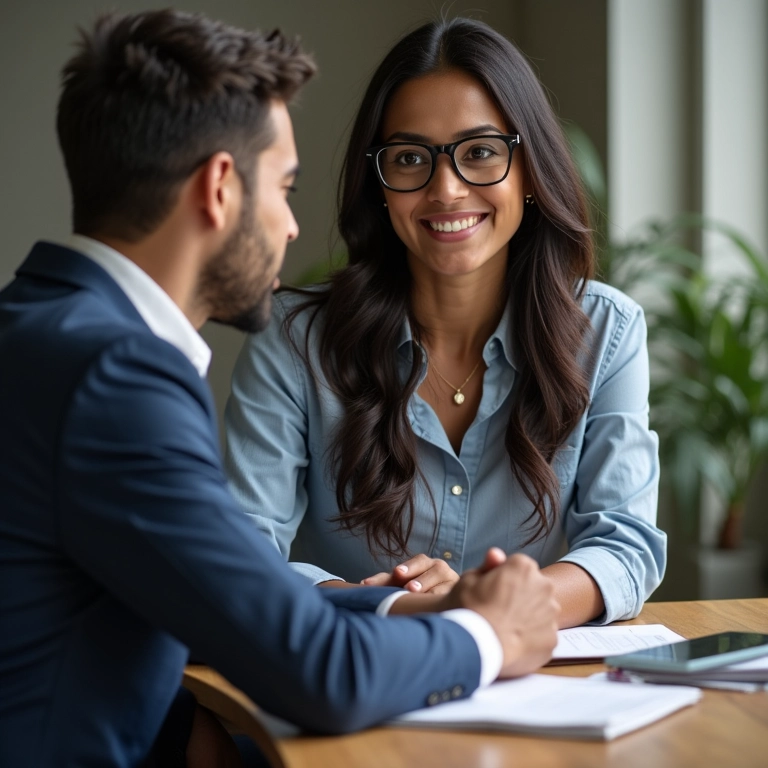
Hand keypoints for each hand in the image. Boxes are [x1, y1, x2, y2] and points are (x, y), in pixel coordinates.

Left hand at [360, 553, 459, 594]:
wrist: (449, 600)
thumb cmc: (417, 589)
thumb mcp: (401, 584)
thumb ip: (386, 582)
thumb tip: (361, 585)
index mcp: (425, 563)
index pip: (417, 562)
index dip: (407, 567)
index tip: (397, 573)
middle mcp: (440, 569)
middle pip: (433, 570)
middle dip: (420, 578)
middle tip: (409, 588)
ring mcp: (452, 583)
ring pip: (444, 584)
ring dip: (431, 590)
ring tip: (420, 597)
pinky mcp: (459, 597)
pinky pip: (452, 599)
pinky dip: (443, 603)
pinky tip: (436, 609)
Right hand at [451, 553, 559, 678]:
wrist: (473, 647)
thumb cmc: (467, 608)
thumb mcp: (469, 578)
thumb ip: (488, 565)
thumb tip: (497, 554)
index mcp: (524, 567)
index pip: (518, 567)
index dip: (504, 579)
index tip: (492, 591)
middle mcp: (544, 586)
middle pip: (534, 588)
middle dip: (522, 596)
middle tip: (499, 610)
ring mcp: (551, 615)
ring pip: (541, 612)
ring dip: (529, 617)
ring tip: (505, 628)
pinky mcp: (552, 640)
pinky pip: (543, 636)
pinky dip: (532, 640)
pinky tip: (512, 643)